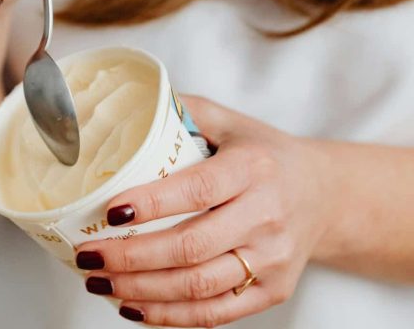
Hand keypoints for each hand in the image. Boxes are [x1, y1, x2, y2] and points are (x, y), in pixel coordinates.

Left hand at [76, 96, 329, 326]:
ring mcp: (273, 258)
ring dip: (141, 290)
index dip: (151, 204)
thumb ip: (183, 111)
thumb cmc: (266, 155)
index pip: (198, 190)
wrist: (324, 194)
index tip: (109, 211)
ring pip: (198, 287)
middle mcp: (267, 215)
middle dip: (130, 257)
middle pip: (190, 247)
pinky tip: (133, 306)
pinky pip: (215, 313)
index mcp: (254, 167)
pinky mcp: (273, 290)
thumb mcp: (231, 122)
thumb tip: (125, 106)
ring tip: (100, 283)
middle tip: (89, 255)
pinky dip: (169, 316)